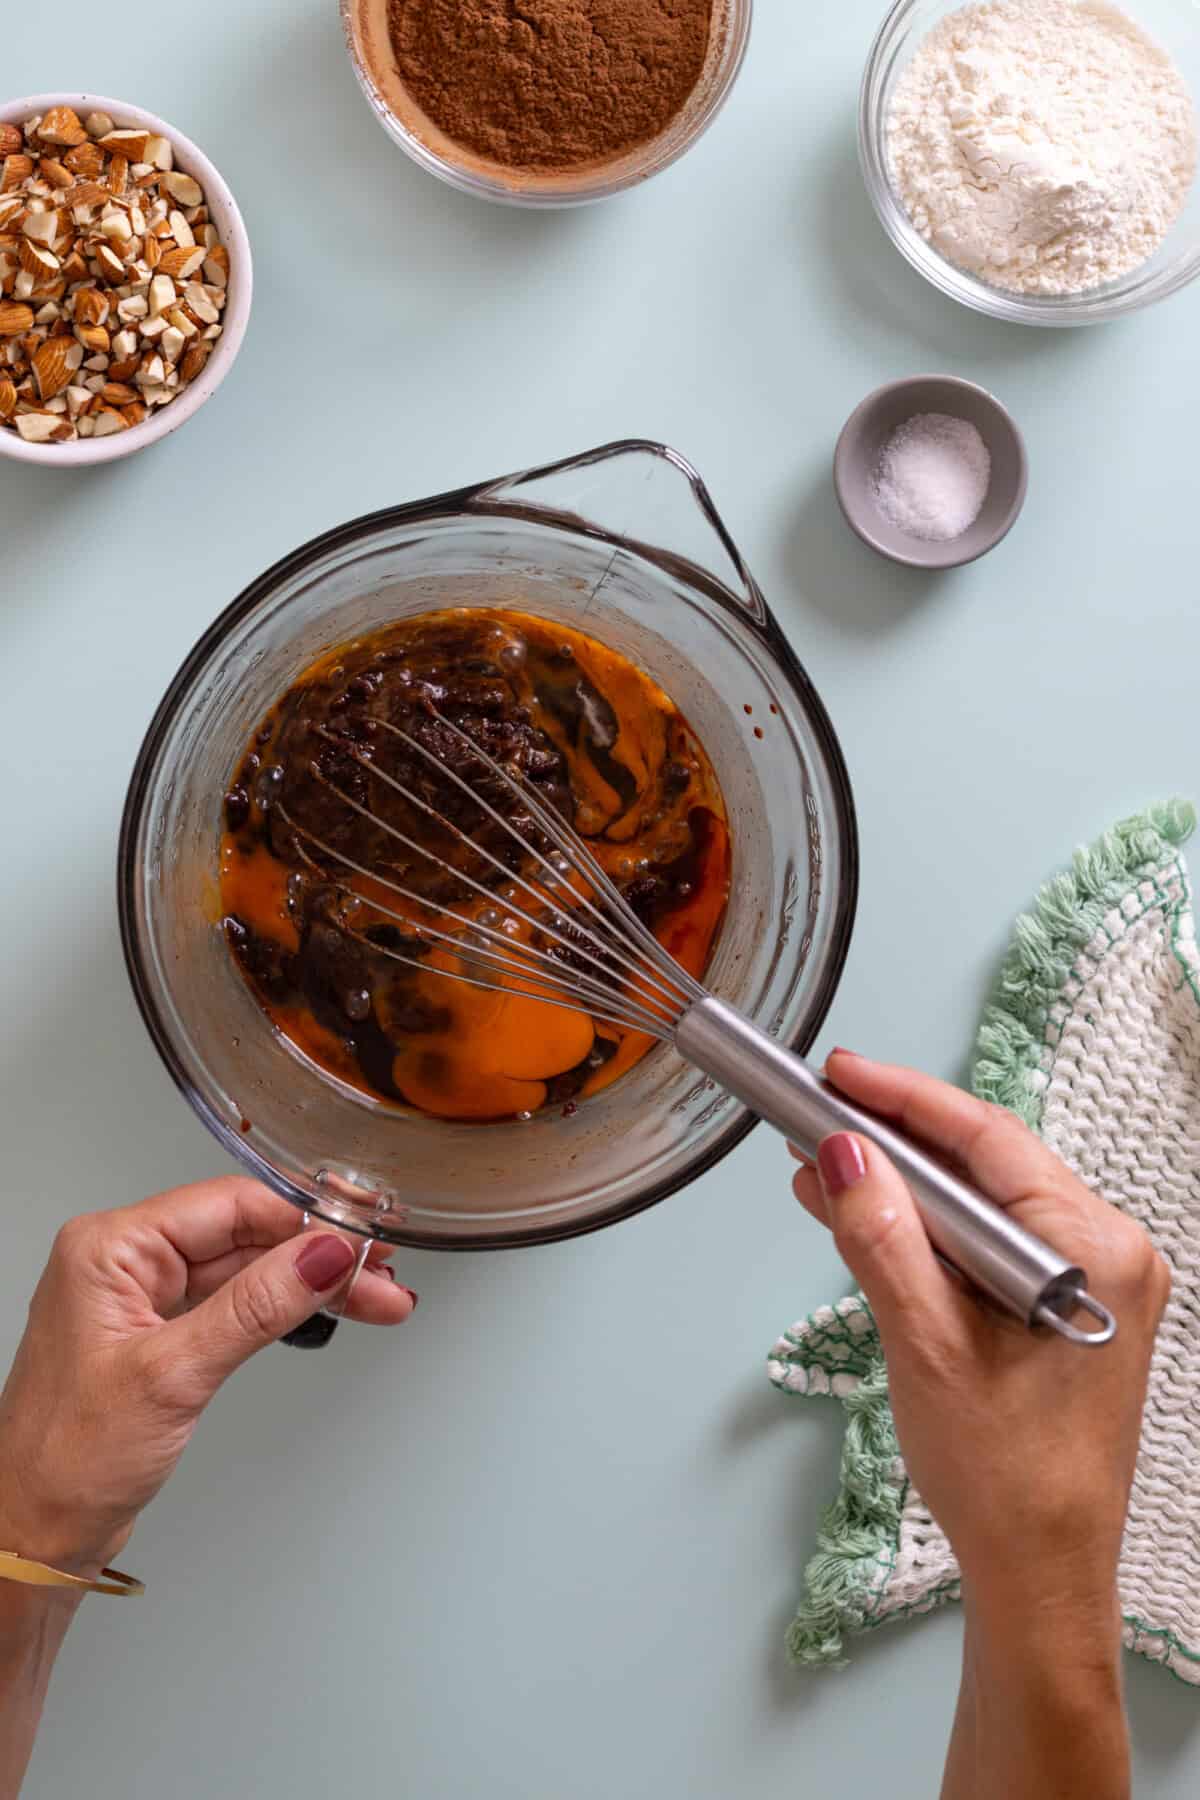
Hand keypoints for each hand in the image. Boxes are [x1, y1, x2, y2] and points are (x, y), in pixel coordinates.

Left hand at [0, 1178, 415, 1578]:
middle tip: (381, 1278)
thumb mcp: (173, 1375)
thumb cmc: (63, 1460)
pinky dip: (284, 1311)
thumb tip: (323, 1256)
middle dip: (319, 1258)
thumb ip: (257, 1307)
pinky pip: (235, 1303)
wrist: (31, 1535)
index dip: (304, 1222)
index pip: (230, 1205)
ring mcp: (144, 1298)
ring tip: (376, 1300)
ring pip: (248, 1270)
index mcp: (110, 1247)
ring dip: (312, 1285)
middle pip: (246, 1235)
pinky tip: (327, 1312)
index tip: (361, 1242)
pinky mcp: (162, 1334)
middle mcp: (125, 1261)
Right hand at [792, 1053, 1167, 1799]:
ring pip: (982, 1204)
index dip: (905, 1100)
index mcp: (1094, 1250)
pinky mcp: (1064, 1308)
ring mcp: (1089, 1281)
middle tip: (818, 1115)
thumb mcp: (926, 1345)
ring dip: (903, 1190)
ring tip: (822, 1169)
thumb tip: (843, 1153)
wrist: (1041, 1573)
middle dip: (895, 1142)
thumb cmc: (1003, 1476)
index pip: (989, 1140)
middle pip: (987, 1164)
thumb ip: (882, 1239)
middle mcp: (1107, 1253)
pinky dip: (926, 1232)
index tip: (840, 1074)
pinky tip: (869, 1220)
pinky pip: (987, 1244)